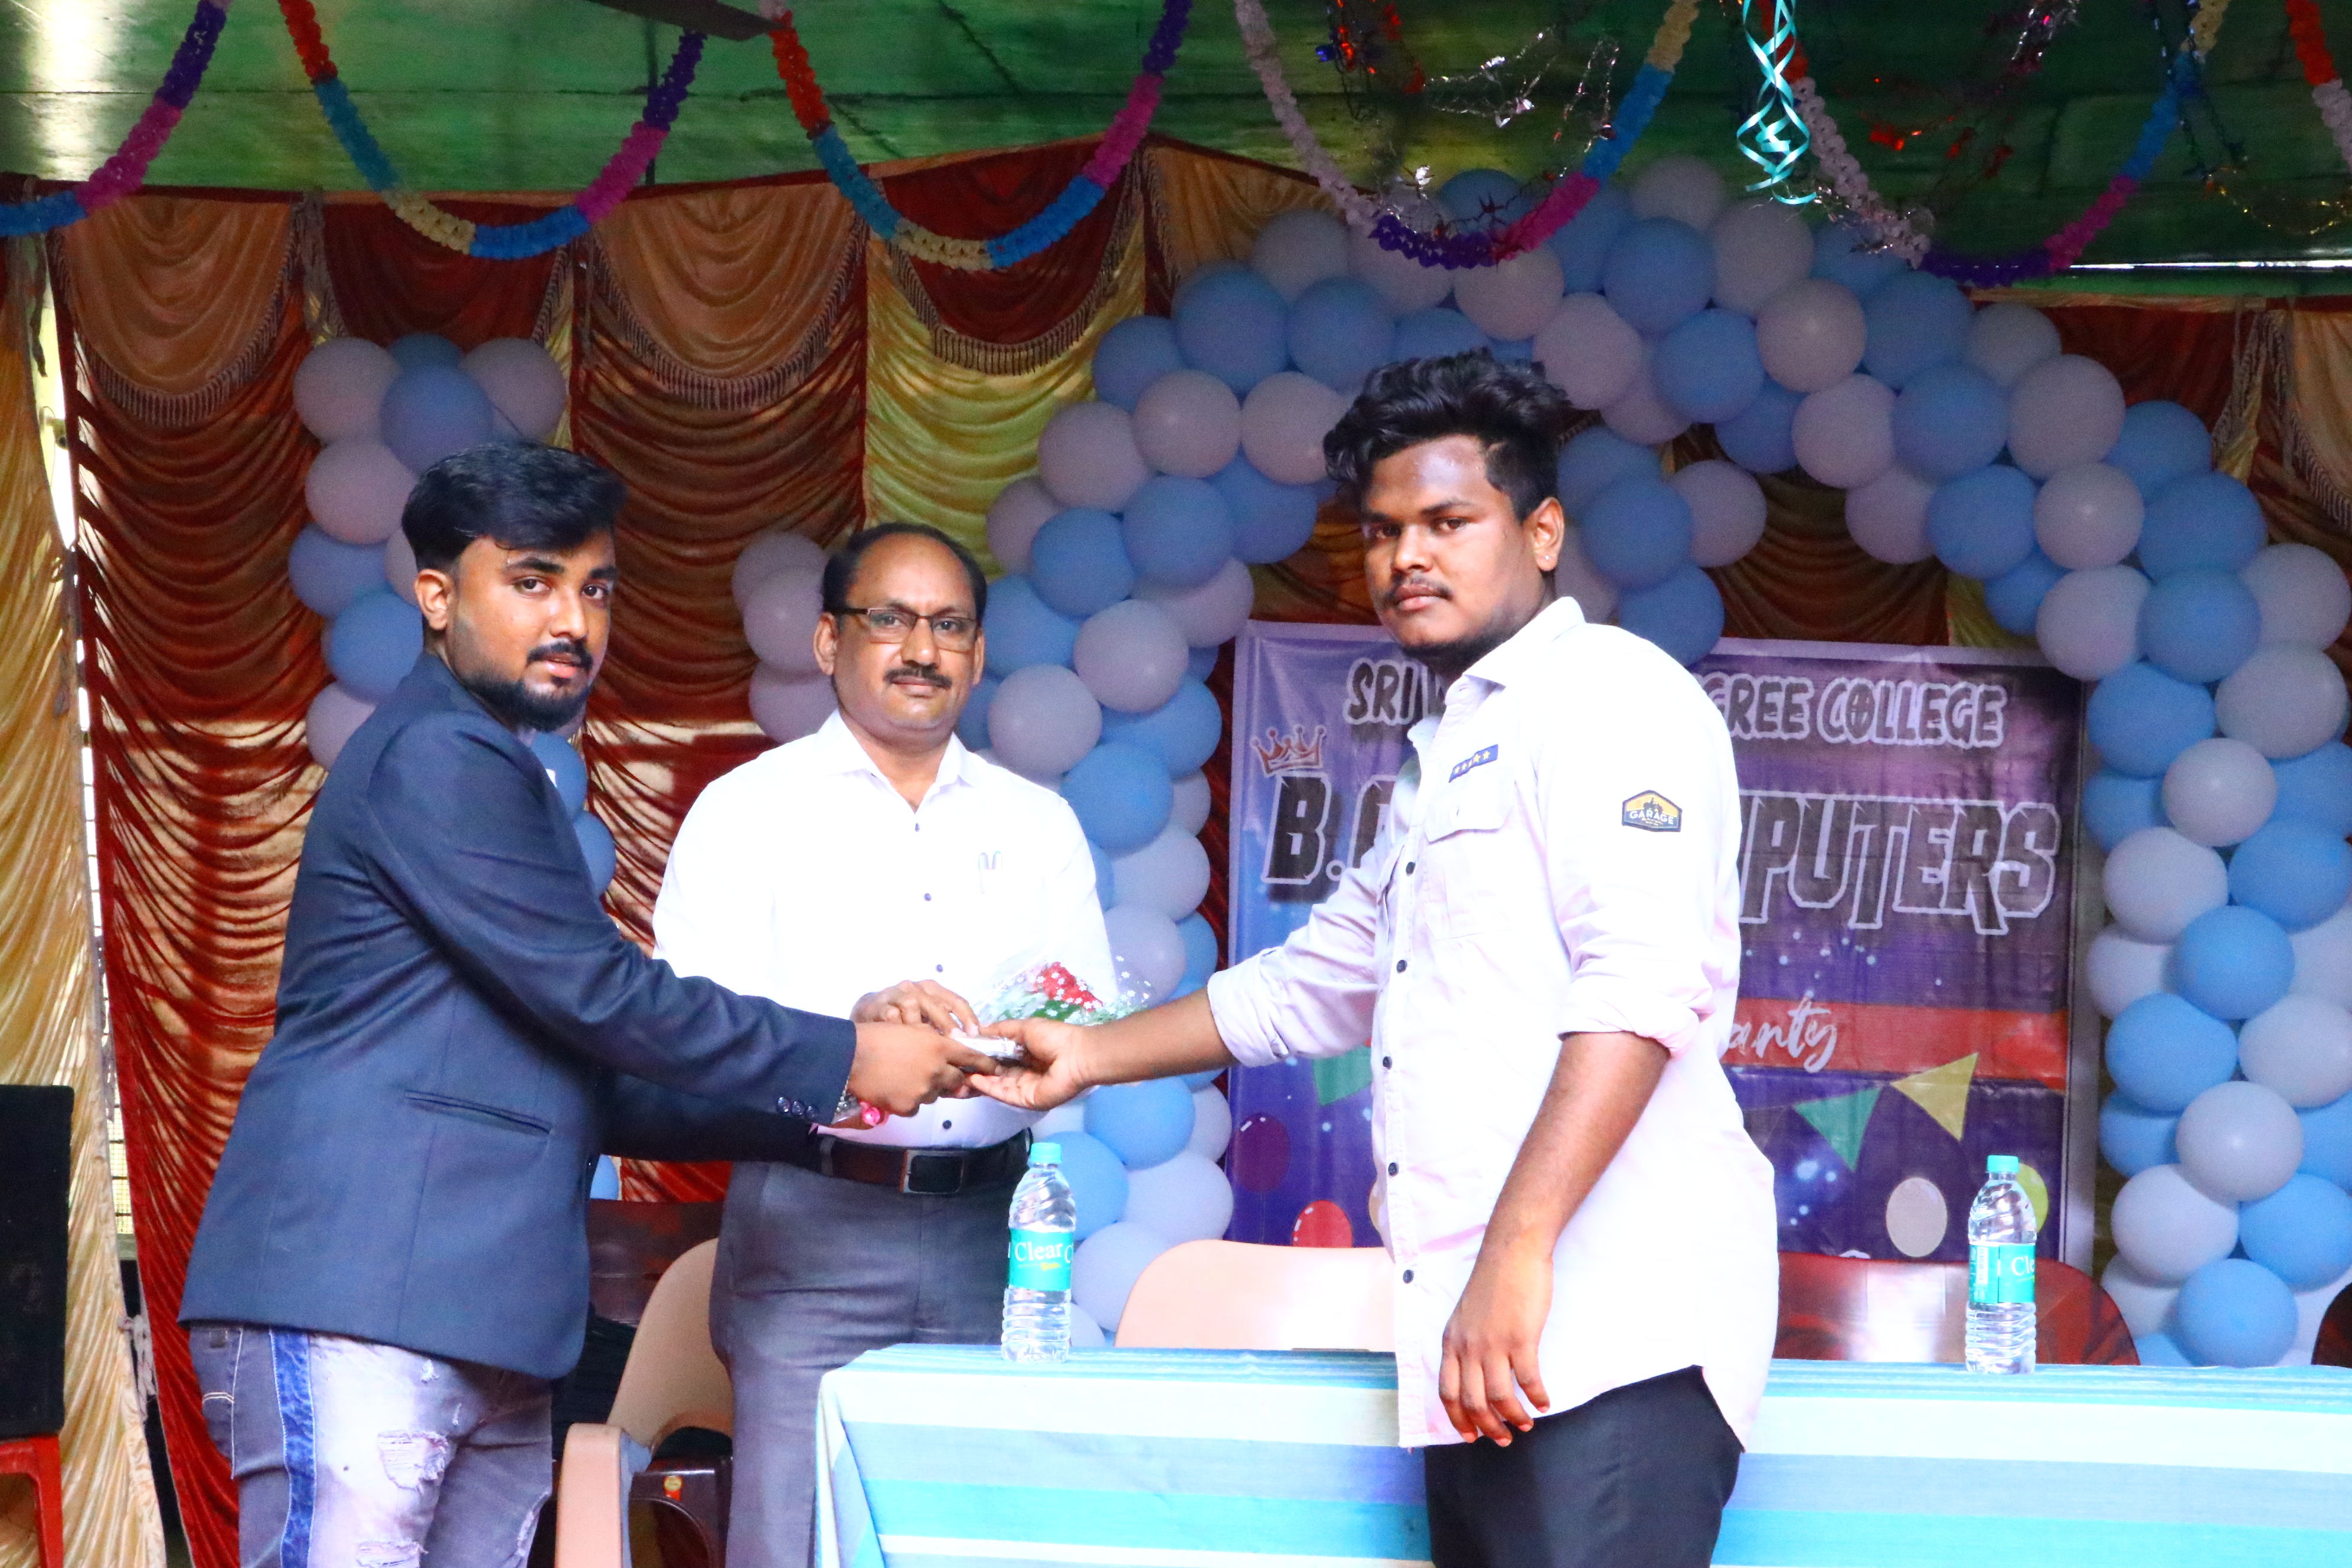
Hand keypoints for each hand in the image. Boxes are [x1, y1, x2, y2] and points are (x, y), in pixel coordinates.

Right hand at [845, 1021, 998, 1116]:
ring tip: (909, 1079)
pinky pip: (917, 1106)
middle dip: (955, 1079)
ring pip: (936, 1094)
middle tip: (948, 1077)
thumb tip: (947, 1052)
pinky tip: (897, 1090)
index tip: (995, 1067)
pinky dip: (911, 1100)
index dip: (984, 1062)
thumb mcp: (912, 1030)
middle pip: (957, 1080)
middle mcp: (936, 1070)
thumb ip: (933, 1042)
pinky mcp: (908, 1107)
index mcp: (939, 1047)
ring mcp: (923, 1091)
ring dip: (929, 1088)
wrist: (851, 1056)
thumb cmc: (879, 1036)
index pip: (971, 1056)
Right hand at [851, 979, 976, 1034]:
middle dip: (947, 1026)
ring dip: (917, 1028)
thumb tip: (970, 1045)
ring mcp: (894, 994)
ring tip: (921, 1049)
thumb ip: (944, 1027)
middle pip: (936, 1005)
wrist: (865, 1016)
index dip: (967, 1018)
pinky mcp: (876, 1004)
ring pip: (912, 1006)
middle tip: (953, 1046)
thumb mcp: (924, 1017)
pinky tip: (898, 1043)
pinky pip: (890, 1016)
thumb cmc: (901, 1019)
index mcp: (930, 988)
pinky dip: (896, 1028)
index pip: (955, 1001)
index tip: (975, 1035)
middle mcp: (914, 987)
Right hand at [962, 1016, 1089, 1111]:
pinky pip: (1004, 1094)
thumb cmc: (1054, 1038)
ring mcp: (1023, 1087)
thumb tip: (978, 1029)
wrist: (1077, 1055)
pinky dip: (989, 1088)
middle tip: (954, 1065)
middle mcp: (1022, 1072)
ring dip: (978, 1079)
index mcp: (1023, 1054)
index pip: (997, 1057)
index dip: (980, 1054)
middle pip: (994, 1073)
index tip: (961, 1050)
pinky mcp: (1025, 1100)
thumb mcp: (1024, 1027)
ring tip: (958, 1073)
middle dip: (976, 1069)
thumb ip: (1001, 1030)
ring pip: (996, 1085)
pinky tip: (974, 1079)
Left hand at [1438, 1244, 1552, 1445]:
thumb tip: (1475, 1374)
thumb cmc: (1493, 1282)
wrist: (1511, 1251)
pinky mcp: (1521, 1338)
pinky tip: (1544, 1402)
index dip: (1458, 1419)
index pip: (1447, 1393)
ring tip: (1525, 1425)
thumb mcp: (1466, 1315)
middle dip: (1488, 1427)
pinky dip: (1537, 1396)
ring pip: (1499, 1397)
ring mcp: (1494, 1343)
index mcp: (1452, 1341)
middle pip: (1472, 1401)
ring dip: (1513, 1417)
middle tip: (1503, 1439)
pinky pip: (1528, 1380)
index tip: (1472, 1436)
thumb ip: (1467, 1343)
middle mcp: (1468, 1346)